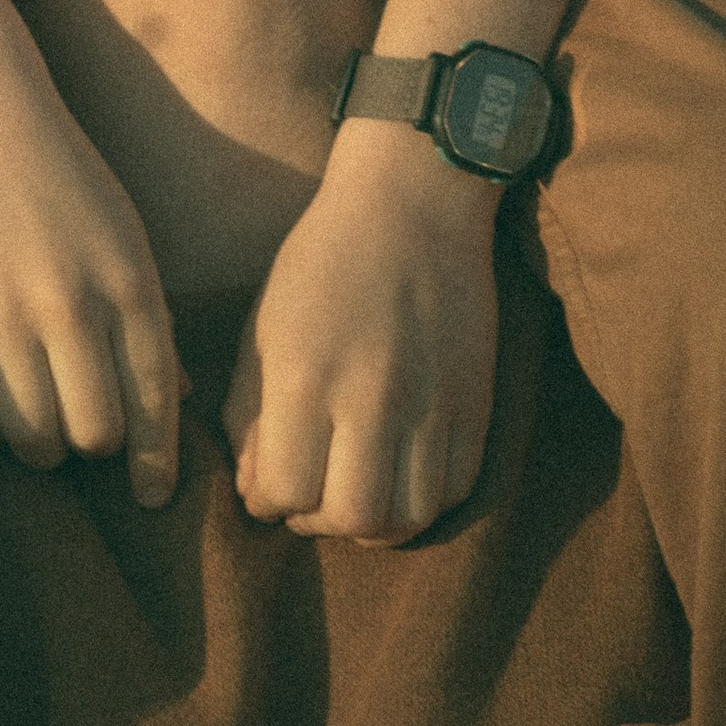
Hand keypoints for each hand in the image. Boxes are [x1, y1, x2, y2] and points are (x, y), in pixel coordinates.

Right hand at [0, 27, 182, 490]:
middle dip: (93, 449)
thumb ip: (149, 317)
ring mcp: (6, 313)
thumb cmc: (60, 173)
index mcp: (131, 284)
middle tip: (82, 433)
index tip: (152, 497)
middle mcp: (74, 305)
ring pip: (33, 436)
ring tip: (36, 424)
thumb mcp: (126, 234)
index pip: (155, 403)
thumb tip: (173, 401)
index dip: (156, 464)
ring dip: (38, 445)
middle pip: (94, 435)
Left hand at [225, 122, 499, 539]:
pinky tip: (399, 473)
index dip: (267, 499)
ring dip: (374, 521)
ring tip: (355, 489)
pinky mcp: (477, 404)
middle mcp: (372, 396)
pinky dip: (423, 501)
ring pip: (409, 517)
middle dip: (319, 521)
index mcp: (304, 373)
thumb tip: (257, 494)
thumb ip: (248, 414)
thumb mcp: (262, 327)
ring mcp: (432, 403)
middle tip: (311, 494)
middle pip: (351, 517)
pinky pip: (456, 491)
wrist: (412, 204)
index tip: (269, 478)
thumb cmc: (320, 263)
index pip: (283, 491)